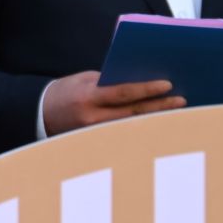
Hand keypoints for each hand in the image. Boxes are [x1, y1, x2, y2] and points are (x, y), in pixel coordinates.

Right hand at [42, 71, 186, 135]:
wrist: (40, 114)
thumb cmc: (66, 91)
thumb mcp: (84, 80)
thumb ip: (109, 82)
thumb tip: (139, 82)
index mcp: (86, 97)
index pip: (122, 93)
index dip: (146, 89)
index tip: (167, 84)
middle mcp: (91, 118)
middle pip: (133, 113)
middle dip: (159, 106)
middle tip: (182, 100)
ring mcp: (95, 133)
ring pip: (133, 126)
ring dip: (155, 117)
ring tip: (176, 110)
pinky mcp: (97, 141)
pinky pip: (125, 133)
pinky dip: (143, 126)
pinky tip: (158, 121)